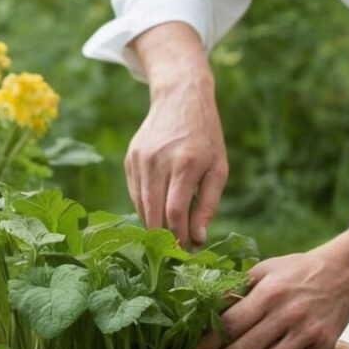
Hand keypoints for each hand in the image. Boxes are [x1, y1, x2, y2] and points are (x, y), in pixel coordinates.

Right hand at [126, 23, 227, 246]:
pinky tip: (158, 211)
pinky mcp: (130, 159)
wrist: (180, 97)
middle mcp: (159, 161)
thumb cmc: (206, 136)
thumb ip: (208, 204)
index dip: (178, 236)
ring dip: (153, 225)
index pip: (176, 211)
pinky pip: (135, 194)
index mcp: (186, 163)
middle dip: (164, 237)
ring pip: (141, 206)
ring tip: (168, 234)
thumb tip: (198, 238)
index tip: (185, 251)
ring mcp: (141, 160)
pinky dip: (145, 208)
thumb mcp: (218, 168)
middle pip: (154, 213)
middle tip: (174, 251)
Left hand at [193, 193, 348, 348]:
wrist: (347, 272)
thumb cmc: (299, 270)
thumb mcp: (266, 269)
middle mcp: (286, 314)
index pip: (231, 323)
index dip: (210, 341)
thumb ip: (239, 287)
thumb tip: (209, 305)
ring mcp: (307, 332)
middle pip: (245, 348)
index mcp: (269, 293)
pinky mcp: (325, 344)